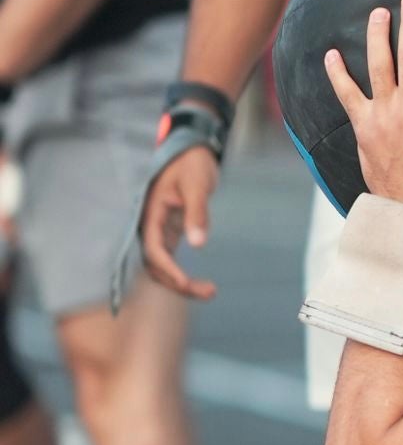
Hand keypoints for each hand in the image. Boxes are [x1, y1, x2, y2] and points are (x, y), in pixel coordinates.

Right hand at [140, 144, 220, 301]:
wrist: (191, 152)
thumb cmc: (191, 164)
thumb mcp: (197, 186)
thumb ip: (197, 213)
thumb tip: (198, 244)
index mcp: (150, 213)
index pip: (153, 249)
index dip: (167, 269)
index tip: (186, 283)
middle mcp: (150, 226)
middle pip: (155, 265)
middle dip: (177, 283)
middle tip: (209, 292)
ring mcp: (159, 232)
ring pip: (162, 267)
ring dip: (181, 284)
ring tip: (210, 292)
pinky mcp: (170, 234)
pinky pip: (170, 261)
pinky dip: (183, 275)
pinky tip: (202, 284)